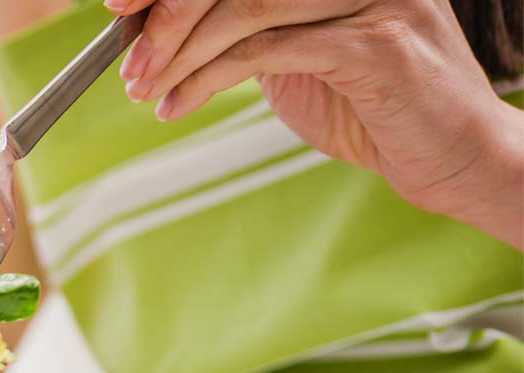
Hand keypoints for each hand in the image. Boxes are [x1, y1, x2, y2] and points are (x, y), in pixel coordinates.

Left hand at [108, 0, 523, 246]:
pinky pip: (269, 51)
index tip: (120, 5)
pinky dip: (209, 81)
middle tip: (128, 60)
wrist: (451, 158)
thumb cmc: (370, 109)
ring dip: (181, 53)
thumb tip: (155, 29)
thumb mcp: (293, 60)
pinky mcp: (376, 45)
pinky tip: (177, 107)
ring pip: (247, 8)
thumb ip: (242, 34)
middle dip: (168, 15)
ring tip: (145, 90)